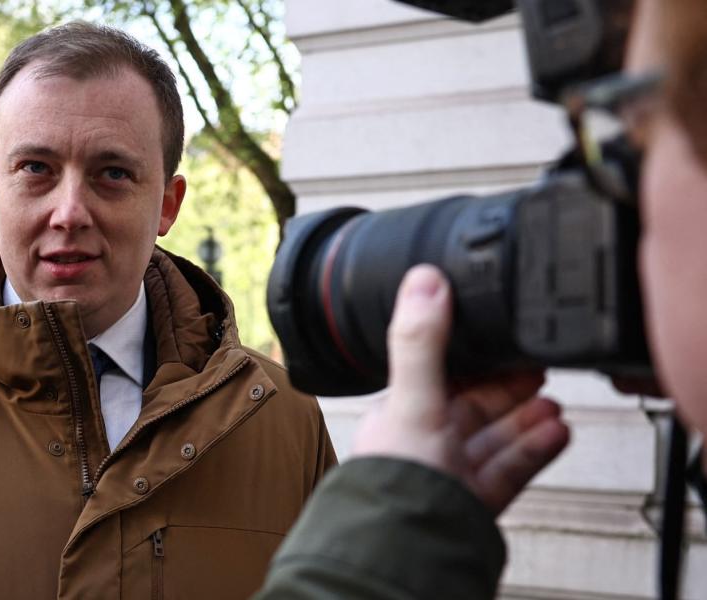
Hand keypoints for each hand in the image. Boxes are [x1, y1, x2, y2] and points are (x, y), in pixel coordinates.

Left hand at [354, 264, 569, 514]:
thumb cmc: (395, 484)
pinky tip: (558, 432)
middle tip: (536, 365)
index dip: (470, 357)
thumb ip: (421, 342)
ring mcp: (450, 476)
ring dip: (525, 417)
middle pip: (471, 406)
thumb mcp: (412, 400)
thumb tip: (424, 279)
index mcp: (398, 415)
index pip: (436, 375)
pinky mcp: (474, 504)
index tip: (499, 336)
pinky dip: (534, 450)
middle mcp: (422, 444)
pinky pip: (509, 471)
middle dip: (506, 386)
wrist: (410, 552)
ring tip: (553, 400)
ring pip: (493, 439)